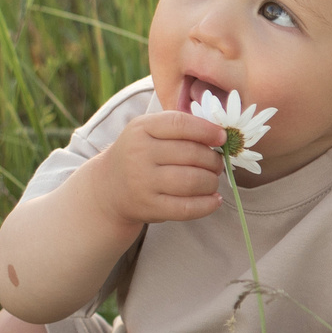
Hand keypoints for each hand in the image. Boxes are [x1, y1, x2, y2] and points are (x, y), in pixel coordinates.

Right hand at [83, 110, 228, 226]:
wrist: (109, 187)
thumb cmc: (141, 154)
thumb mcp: (151, 131)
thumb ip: (181, 128)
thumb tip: (221, 135)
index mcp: (141, 129)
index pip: (180, 124)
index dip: (207, 130)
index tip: (222, 138)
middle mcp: (139, 154)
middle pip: (192, 154)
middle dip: (214, 160)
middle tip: (217, 164)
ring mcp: (142, 182)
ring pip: (193, 181)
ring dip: (212, 182)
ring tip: (211, 181)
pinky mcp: (149, 207)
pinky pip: (187, 208)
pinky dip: (208, 204)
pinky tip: (214, 200)